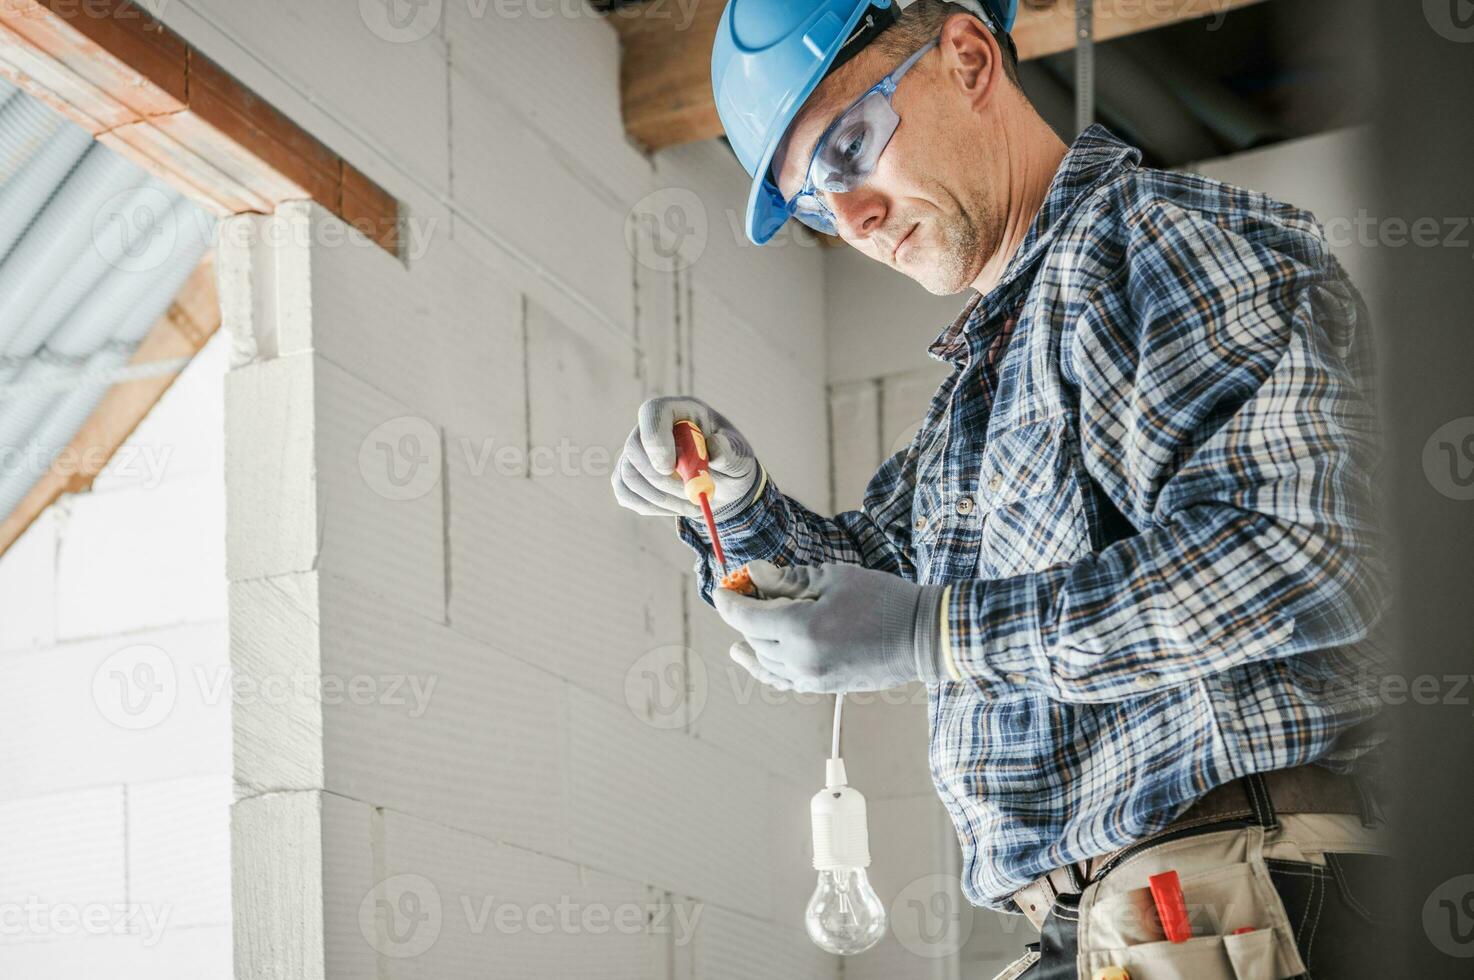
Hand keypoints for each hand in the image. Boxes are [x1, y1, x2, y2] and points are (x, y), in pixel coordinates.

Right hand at [611, 396, 759, 520]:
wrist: (722, 483)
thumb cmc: (730, 462)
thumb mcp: (740, 456)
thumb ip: (730, 451)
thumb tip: (713, 448)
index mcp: (680, 411)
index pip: (653, 412)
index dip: (656, 440)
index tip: (670, 468)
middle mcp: (652, 427)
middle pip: (634, 447)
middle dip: (660, 479)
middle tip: (689, 496)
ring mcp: (637, 451)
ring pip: (629, 475)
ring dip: (660, 498)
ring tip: (691, 504)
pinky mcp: (629, 475)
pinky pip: (626, 493)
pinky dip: (650, 506)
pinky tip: (674, 506)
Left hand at [712, 561, 944, 692]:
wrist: (923, 637)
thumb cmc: (884, 599)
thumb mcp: (834, 578)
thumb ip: (789, 580)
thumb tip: (754, 574)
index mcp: (801, 629)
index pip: (746, 618)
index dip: (729, 601)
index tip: (722, 588)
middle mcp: (800, 660)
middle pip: (753, 639)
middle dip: (742, 616)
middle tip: (741, 595)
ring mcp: (811, 678)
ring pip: (765, 662)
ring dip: (751, 642)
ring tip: (739, 633)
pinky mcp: (823, 687)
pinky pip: (782, 680)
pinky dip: (766, 667)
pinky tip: (756, 658)